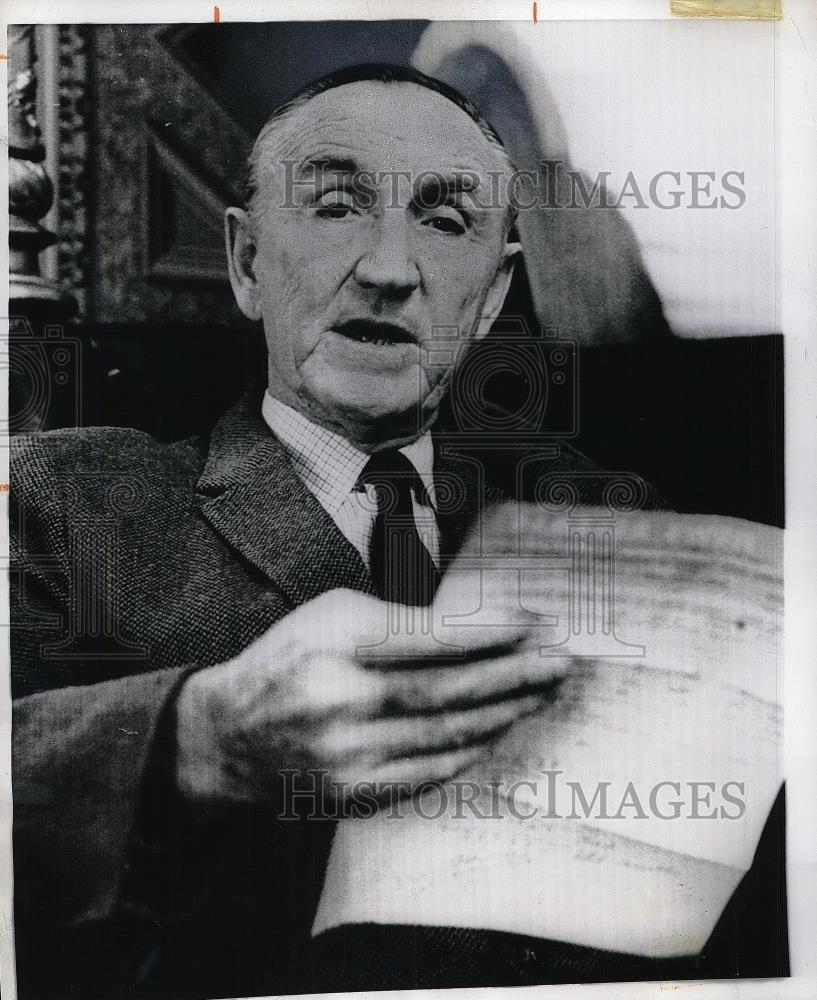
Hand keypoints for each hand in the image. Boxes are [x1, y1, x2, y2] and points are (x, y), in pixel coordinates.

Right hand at [174, 588, 564, 808]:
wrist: (232, 736)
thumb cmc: (289, 660)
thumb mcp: (332, 615)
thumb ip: (400, 622)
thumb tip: (477, 631)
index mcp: (339, 644)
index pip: (434, 638)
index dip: (492, 633)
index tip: (534, 625)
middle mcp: (346, 701)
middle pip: (452, 690)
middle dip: (516, 675)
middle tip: (560, 664)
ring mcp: (352, 754)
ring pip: (449, 733)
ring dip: (504, 713)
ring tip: (542, 695)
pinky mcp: (357, 791)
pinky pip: (432, 770)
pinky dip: (472, 748)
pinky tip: (500, 729)